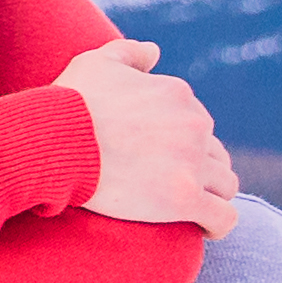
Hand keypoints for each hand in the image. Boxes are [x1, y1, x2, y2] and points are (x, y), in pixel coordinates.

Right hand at [56, 39, 241, 235]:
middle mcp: (194, 125)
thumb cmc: (69, 104)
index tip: (158, 158)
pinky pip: (223, 217)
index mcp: (178, 94)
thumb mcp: (96, 61)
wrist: (56, 141)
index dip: (180, 142)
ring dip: (211, 194)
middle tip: (171, 184)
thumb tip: (154, 52)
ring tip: (190, 208)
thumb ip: (129, 52)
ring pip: (225, 184)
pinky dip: (218, 225)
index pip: (196, 122)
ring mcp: (192, 162)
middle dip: (199, 167)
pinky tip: (206, 230)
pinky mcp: (184, 198)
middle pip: (214, 153)